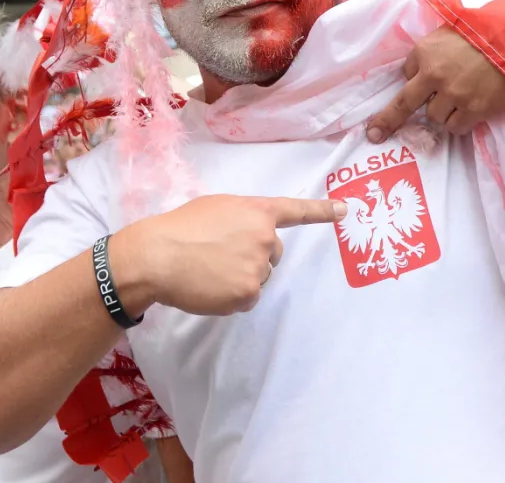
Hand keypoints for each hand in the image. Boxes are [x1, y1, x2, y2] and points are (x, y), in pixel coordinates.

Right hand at [113, 195, 346, 315]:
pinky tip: (209, 285)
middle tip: (220, 254)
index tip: (346, 211)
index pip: (296, 211)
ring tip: (209, 269)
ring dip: (240, 276)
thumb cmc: (180, 228)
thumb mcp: (216, 208)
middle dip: (254, 255)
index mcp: (257, 211)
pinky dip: (231, 295)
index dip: (322, 212)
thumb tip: (248, 234)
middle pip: (273, 253)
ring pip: (259, 277)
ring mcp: (258, 267)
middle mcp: (265, 238)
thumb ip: (242, 217)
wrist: (158, 255)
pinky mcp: (248, 293)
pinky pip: (248, 297)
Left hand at [366, 26, 504, 142]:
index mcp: (425, 51)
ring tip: (464, 96)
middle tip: (375, 133)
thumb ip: (431, 50)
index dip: (417, 76)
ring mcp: (453, 94)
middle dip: (387, 120)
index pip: (407, 72)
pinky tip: (471, 109)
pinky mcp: (474, 110)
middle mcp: (434, 74)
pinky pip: (455, 128)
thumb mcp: (451, 31)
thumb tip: (416, 72)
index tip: (423, 81)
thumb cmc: (485, 34)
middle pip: (403, 104)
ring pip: (434, 117)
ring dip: (443, 112)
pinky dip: (460, 122)